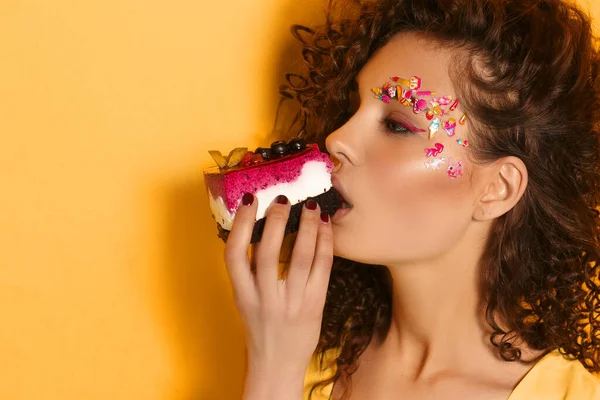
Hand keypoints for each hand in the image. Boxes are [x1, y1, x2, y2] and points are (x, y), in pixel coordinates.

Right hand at [224, 193, 332, 397]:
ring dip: (307, 227)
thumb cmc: (260, 326)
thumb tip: (260, 226)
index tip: (249, 200)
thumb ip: (250, 269)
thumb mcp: (247, 299)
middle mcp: (264, 299)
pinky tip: (326, 227)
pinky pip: (322, 269)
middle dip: (276, 220)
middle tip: (284, 197)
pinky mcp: (314, 306)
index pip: (234, 255)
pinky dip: (325, 244)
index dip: (240, 224)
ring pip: (301, 257)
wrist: (277, 364)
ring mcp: (291, 304)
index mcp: (242, 295)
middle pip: (268, 252)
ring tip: (311, 206)